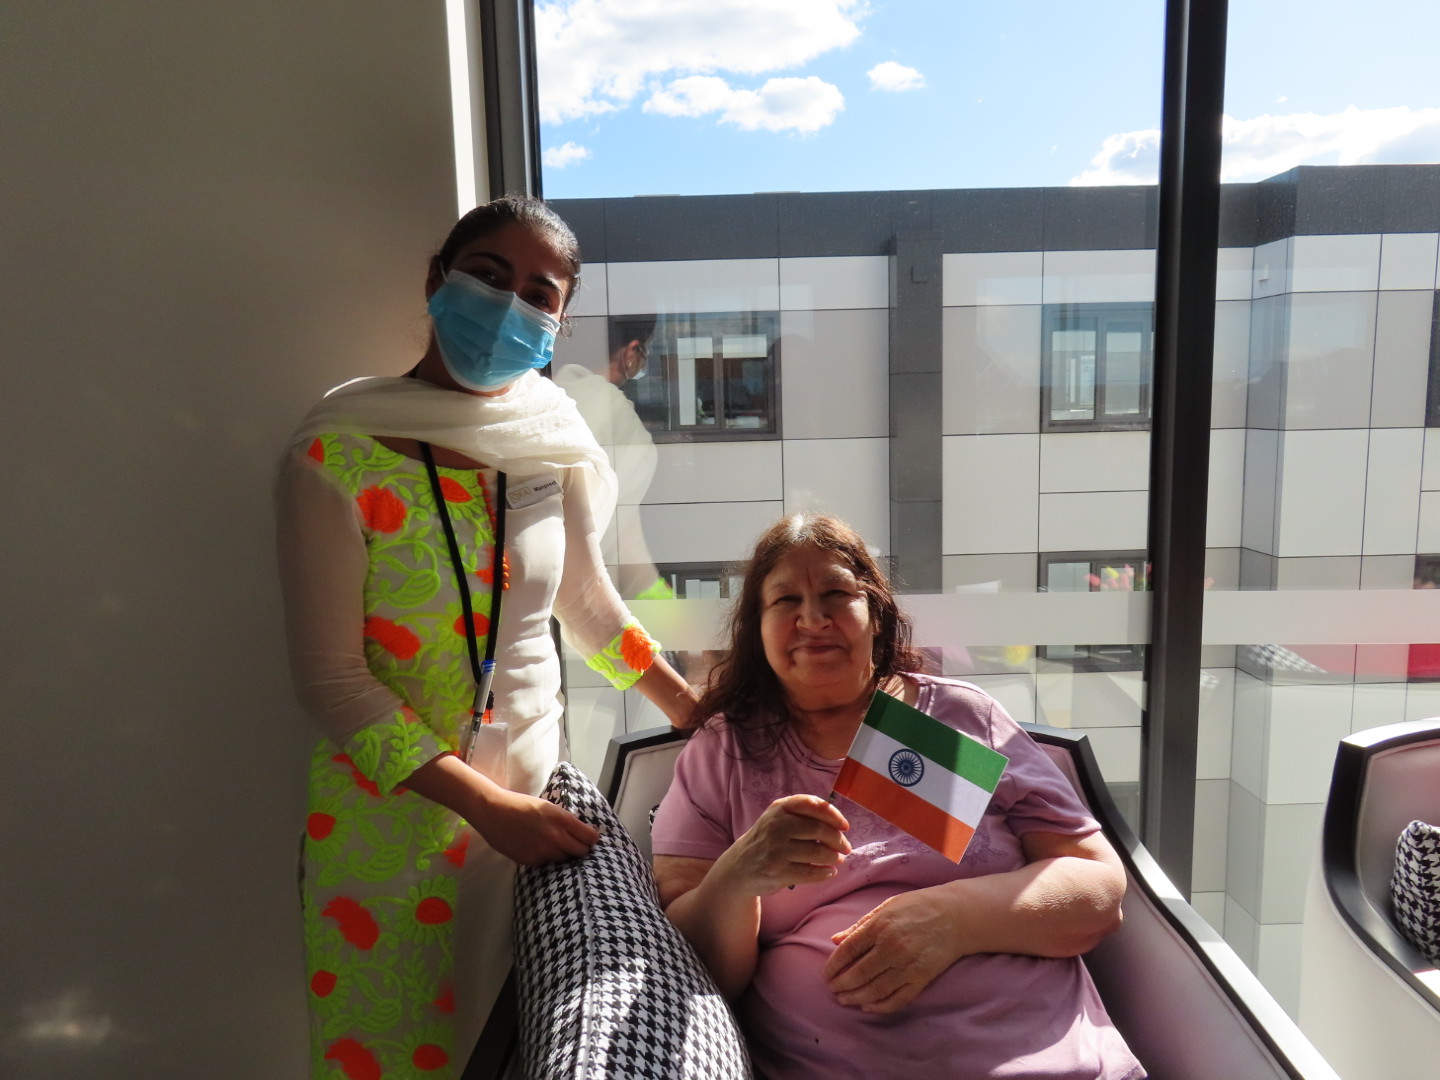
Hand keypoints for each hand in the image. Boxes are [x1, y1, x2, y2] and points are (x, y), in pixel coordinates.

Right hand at [471, 787, 599, 866]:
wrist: (493, 811)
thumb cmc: (521, 804)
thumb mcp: (548, 807)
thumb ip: (564, 821)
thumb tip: (580, 833)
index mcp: (562, 819)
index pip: (589, 837)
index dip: (590, 838)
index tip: (589, 838)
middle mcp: (556, 836)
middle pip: (581, 852)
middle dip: (580, 848)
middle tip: (575, 844)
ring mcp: (543, 851)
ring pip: (564, 859)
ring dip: (563, 854)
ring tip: (554, 846)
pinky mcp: (531, 860)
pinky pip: (546, 863)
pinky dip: (545, 858)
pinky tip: (537, 848)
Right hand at [713, 794, 850, 897]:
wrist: (740, 867)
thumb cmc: (768, 839)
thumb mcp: (778, 817)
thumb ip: (804, 813)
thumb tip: (839, 823)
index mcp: (780, 808)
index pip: (812, 804)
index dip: (833, 814)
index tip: (844, 826)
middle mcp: (776, 826)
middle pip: (820, 830)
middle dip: (838, 840)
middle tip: (845, 848)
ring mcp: (776, 850)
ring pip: (818, 853)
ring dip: (834, 857)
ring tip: (837, 859)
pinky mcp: (778, 872)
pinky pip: (811, 873)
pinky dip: (825, 873)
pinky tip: (829, 872)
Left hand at [824, 889, 960, 1013]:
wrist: (956, 915)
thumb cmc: (918, 907)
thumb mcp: (886, 907)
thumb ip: (860, 925)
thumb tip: (835, 940)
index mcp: (880, 925)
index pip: (848, 950)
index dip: (834, 965)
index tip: (826, 974)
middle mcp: (892, 946)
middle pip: (858, 973)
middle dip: (841, 984)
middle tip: (832, 989)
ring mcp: (908, 964)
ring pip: (875, 989)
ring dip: (856, 998)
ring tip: (844, 999)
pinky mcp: (922, 978)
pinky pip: (897, 998)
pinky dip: (880, 1006)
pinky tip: (868, 1007)